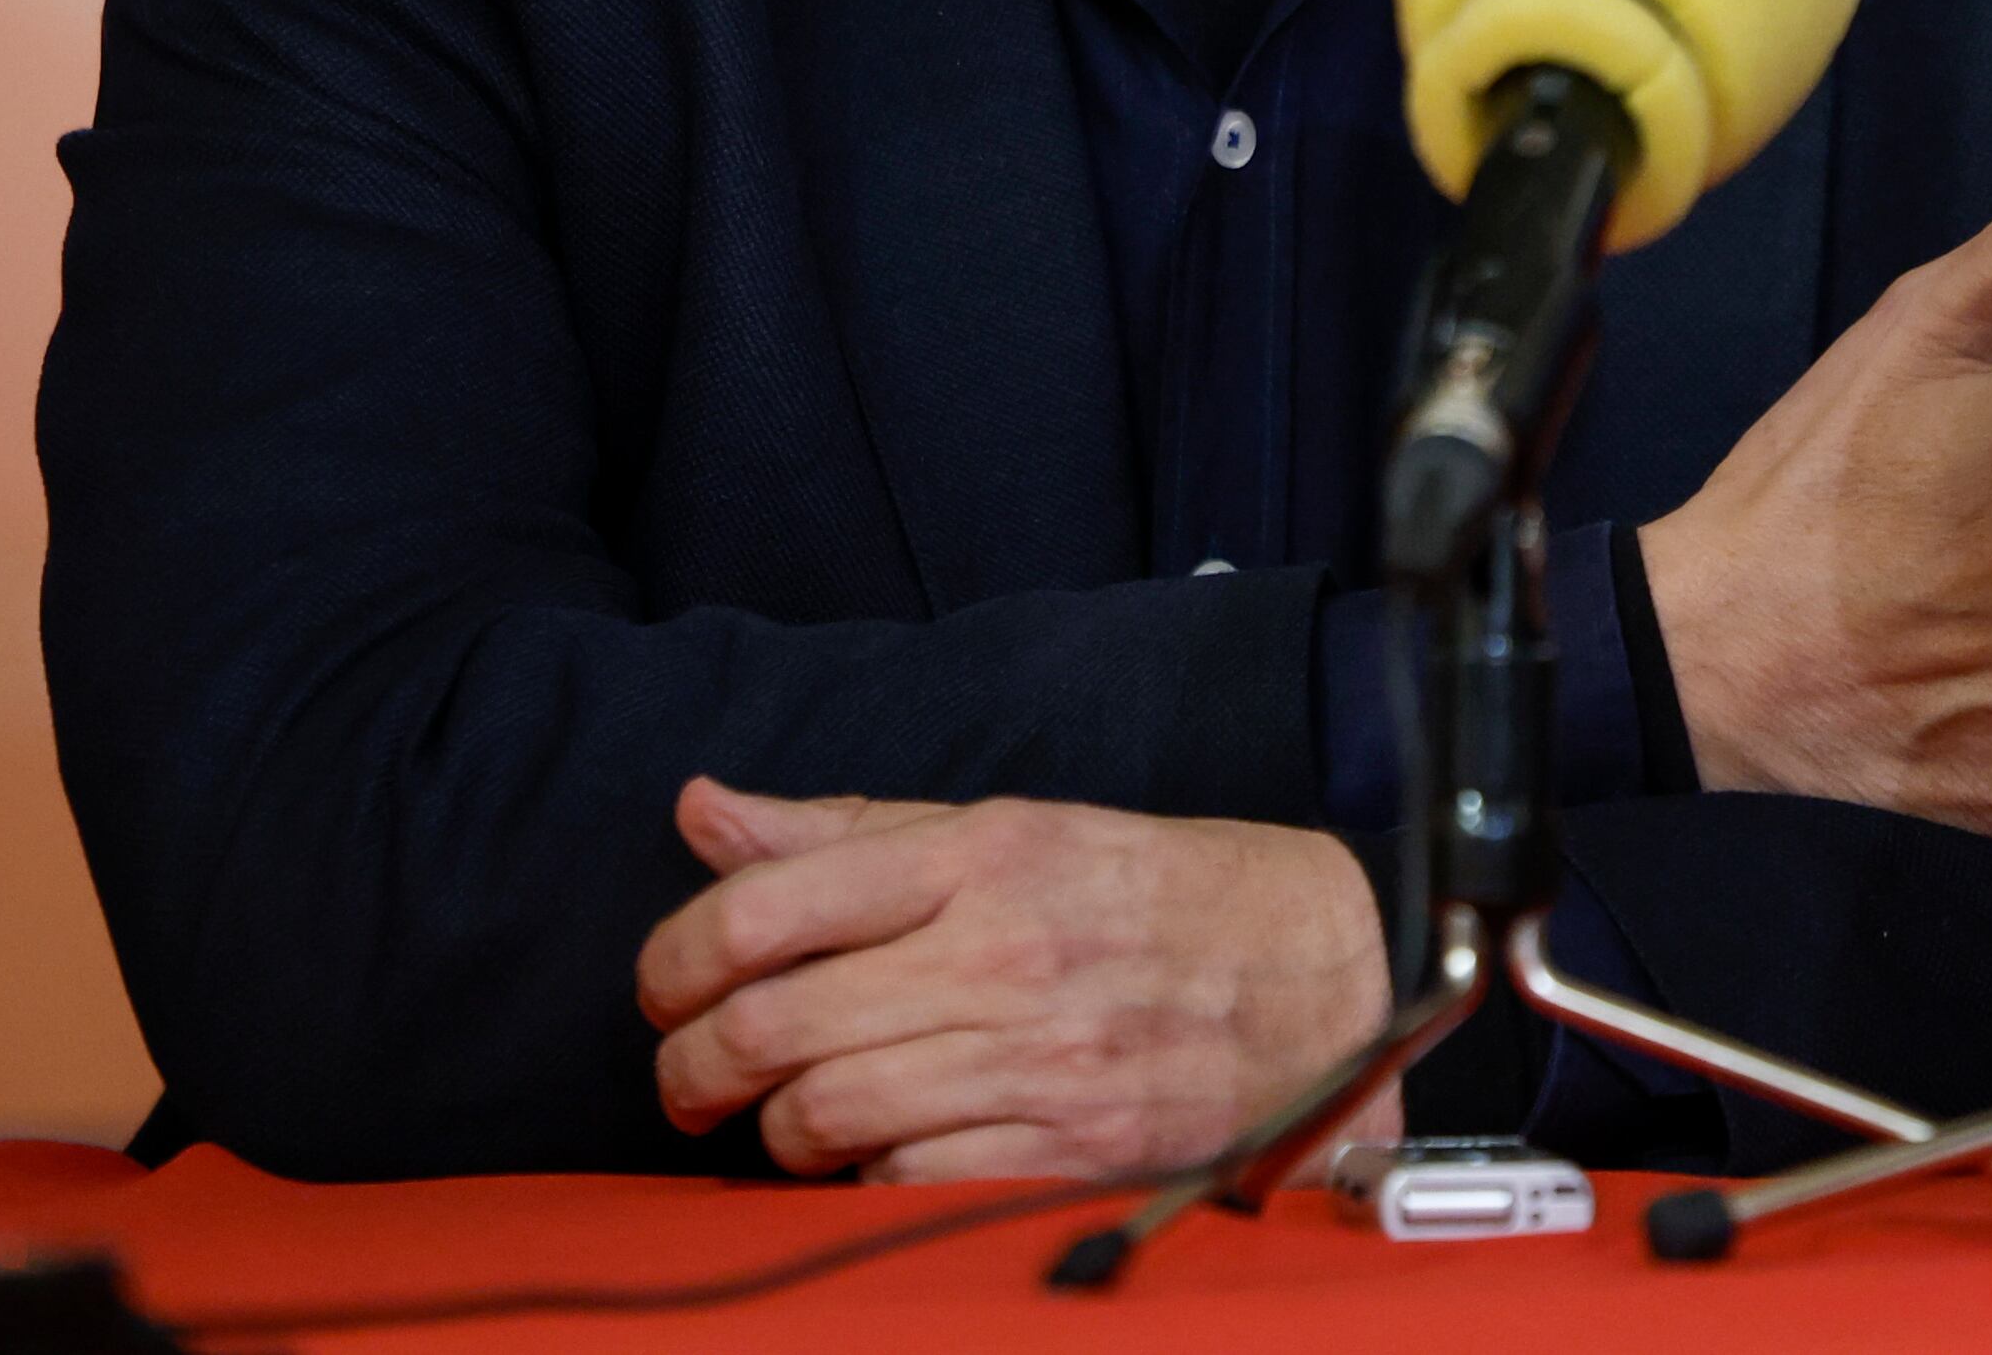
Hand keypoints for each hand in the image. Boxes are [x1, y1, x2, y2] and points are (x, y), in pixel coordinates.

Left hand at [637, 779, 1382, 1180]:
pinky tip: (874, 1157)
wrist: (1324, 968)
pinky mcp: (1070, 1147)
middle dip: (693, 1069)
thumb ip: (850, 832)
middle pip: (774, 1025)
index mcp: (986, 854)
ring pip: (825, 1114)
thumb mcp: (1015, 829)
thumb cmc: (1158, 894)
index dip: (677, 959)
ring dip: (775, 1133)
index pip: (769, 904)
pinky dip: (863, 1181)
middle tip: (690, 1082)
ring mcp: (1039, 1057)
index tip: (667, 989)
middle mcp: (1005, 950)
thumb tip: (703, 810)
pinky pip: (906, 1181)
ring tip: (784, 1123)